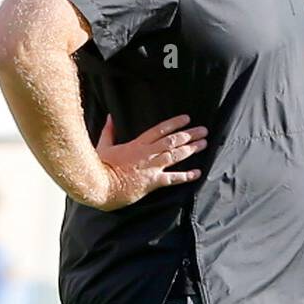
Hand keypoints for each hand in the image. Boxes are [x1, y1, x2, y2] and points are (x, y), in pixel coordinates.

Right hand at [89, 114, 207, 210]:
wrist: (98, 185)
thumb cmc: (99, 166)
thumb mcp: (103, 145)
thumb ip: (109, 131)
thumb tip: (110, 117)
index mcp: (137, 144)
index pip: (160, 129)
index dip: (175, 123)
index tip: (187, 118)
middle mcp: (147, 153)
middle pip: (172, 141)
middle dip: (189, 134)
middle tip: (203, 130)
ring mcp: (151, 167)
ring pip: (175, 155)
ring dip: (191, 149)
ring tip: (204, 143)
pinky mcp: (152, 182)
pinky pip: (172, 178)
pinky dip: (186, 176)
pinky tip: (197, 173)